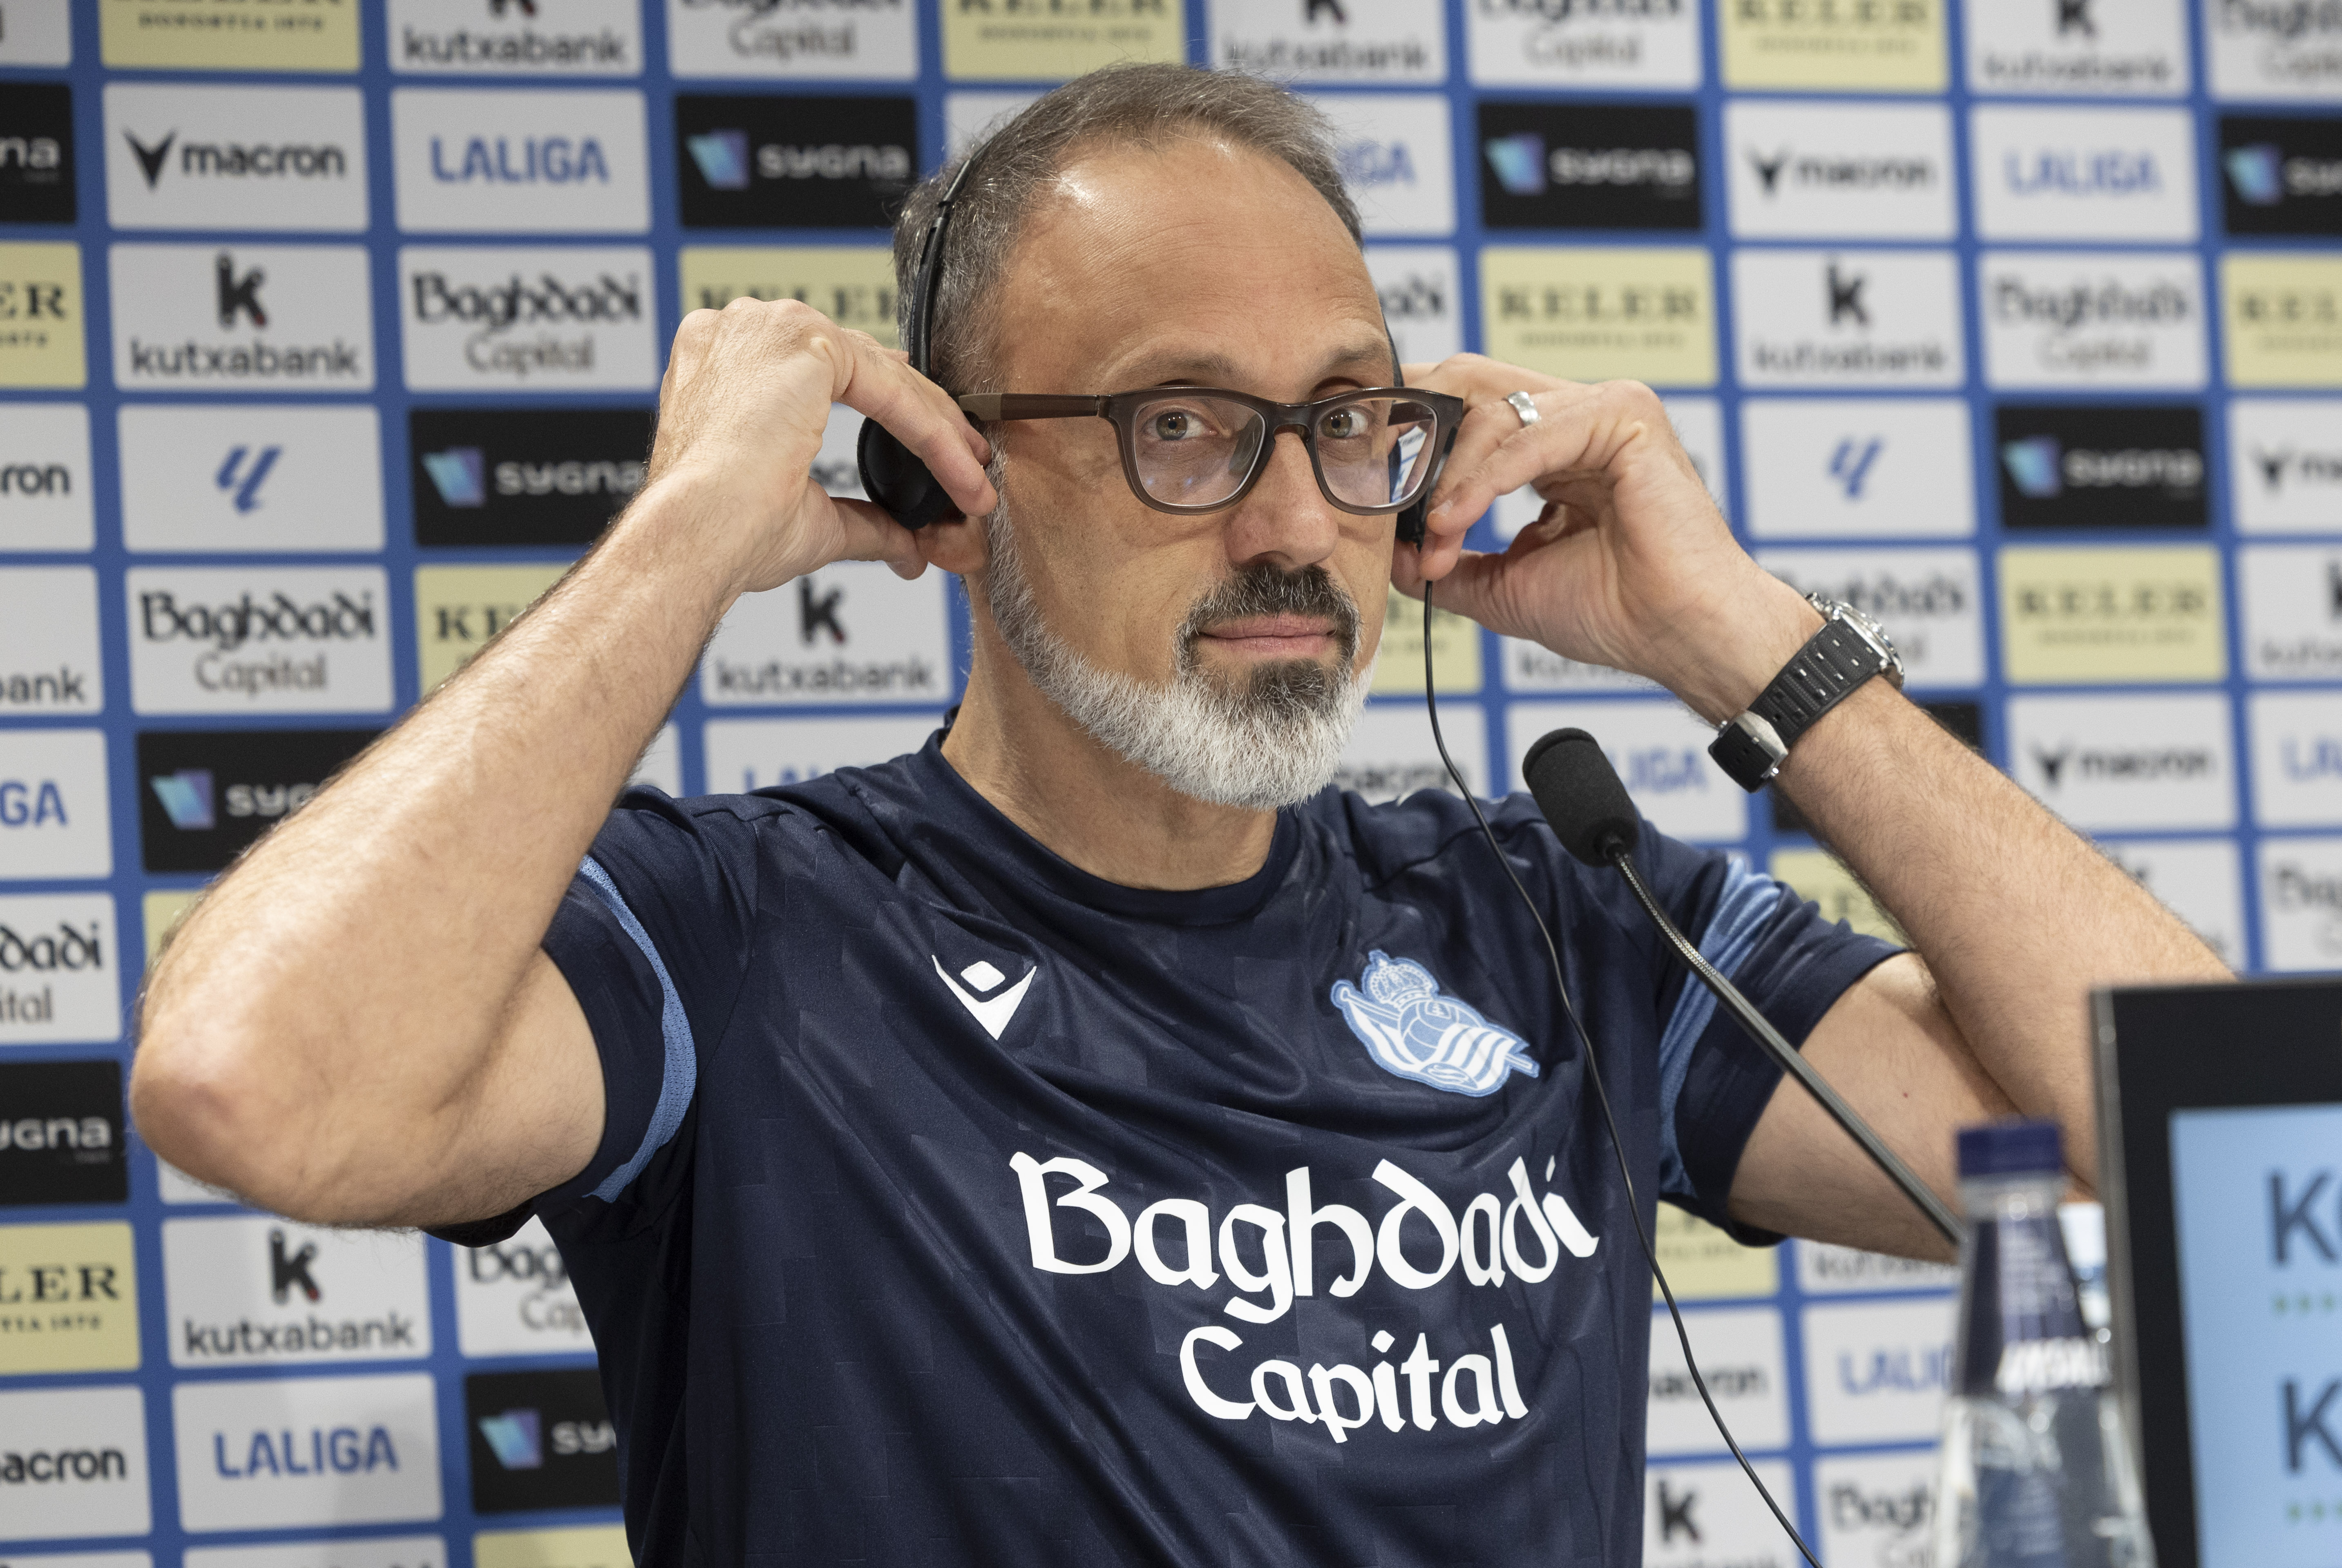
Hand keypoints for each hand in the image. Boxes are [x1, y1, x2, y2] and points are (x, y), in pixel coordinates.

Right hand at [640, 298, 997, 594]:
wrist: (694, 537)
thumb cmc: (722, 530)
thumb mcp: (807, 517)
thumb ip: (862, 519)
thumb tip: (904, 544)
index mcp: (730, 360)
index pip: (835, 373)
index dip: (897, 415)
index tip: (939, 454)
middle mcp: (744, 330)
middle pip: (865, 366)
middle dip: (927, 421)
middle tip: (969, 462)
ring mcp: (769, 327)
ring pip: (885, 373)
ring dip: (937, 427)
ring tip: (972, 471)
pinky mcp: (803, 341)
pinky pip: (891, 387)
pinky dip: (932, 432)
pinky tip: (960, 466)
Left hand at [1391, 358, 1814, 720]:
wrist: (1679, 635)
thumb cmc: (1614, 612)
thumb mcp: (1502, 584)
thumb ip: (1445, 560)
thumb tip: (1386, 550)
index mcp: (1552, 447)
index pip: (1466, 409)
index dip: (1414, 434)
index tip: (1370, 483)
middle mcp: (1577, 418)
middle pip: (1472, 388)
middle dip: (1418, 437)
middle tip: (1380, 487)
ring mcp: (1605, 410)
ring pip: (1496, 414)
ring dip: (1450, 480)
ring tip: (1435, 538)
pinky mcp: (1627, 417)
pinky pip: (1535, 434)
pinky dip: (1485, 479)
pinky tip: (1456, 516)